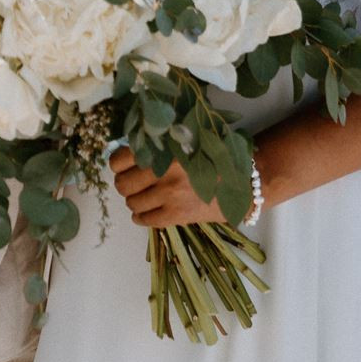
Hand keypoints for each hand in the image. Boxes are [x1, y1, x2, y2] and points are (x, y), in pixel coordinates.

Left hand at [108, 146, 227, 228]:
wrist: (242, 181)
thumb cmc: (214, 157)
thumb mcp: (186, 141)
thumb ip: (161, 144)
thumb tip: (130, 152)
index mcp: (165, 150)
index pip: (121, 159)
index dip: (118, 163)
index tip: (122, 165)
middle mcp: (164, 173)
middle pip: (123, 184)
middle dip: (124, 183)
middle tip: (132, 181)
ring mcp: (170, 196)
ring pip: (132, 202)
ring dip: (134, 199)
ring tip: (142, 196)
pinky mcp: (177, 216)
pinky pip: (145, 219)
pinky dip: (140, 216)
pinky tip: (145, 212)